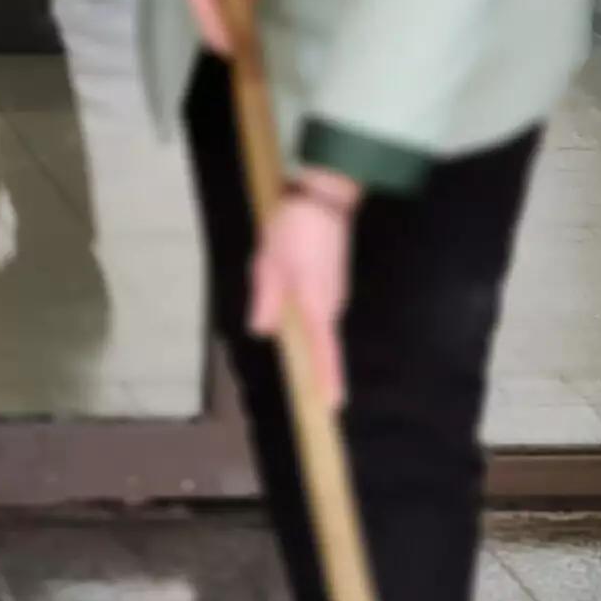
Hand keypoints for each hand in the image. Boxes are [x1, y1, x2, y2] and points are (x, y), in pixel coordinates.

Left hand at [250, 170, 357, 411]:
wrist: (323, 194)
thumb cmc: (295, 229)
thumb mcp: (269, 266)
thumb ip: (266, 301)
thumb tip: (264, 331)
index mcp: (318, 306)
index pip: (325, 353)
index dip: (328, 380)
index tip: (332, 406)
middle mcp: (333, 303)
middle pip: (323, 341)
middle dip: (316, 363)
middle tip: (312, 390)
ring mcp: (336, 288)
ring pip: (319, 322)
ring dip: (308, 336)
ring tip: (298, 356)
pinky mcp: (333, 275)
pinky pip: (319, 306)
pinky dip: (308, 317)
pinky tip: (291, 311)